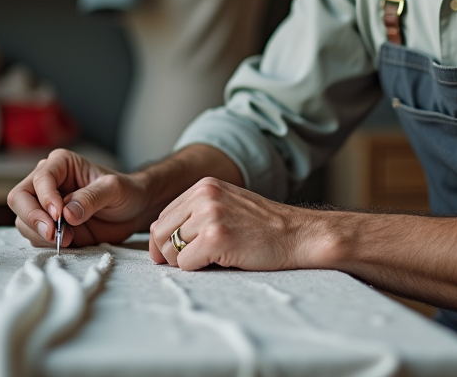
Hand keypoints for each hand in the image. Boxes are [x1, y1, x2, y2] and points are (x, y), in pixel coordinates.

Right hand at [7, 148, 152, 247]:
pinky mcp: (48, 226)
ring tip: (69, 238)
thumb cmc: (125, 192)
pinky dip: (45, 243)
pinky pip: (34, 236)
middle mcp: (47, 183)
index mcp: (60, 164)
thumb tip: (66, 213)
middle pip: (19, 198)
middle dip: (32, 217)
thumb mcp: (114, 189)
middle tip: (53, 233)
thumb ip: (91, 198)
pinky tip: (68, 241)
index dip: (45, 198)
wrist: (133, 211)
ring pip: (23, 220)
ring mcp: (44, 205)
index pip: (40, 179)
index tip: (58, 215)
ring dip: (41, 233)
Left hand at [148, 177, 324, 270]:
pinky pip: (186, 264)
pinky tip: (221, 263)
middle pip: (159, 233)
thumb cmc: (264, 227)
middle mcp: (204, 196)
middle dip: (170, 255)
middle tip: (192, 263)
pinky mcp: (216, 238)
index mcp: (204, 186)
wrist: (298, 235)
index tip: (175, 256)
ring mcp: (210, 215)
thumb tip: (158, 237)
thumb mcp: (227, 206)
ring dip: (186, 263)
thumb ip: (195, 213)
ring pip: (170, 251)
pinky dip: (199, 270)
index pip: (162, 217)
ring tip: (212, 260)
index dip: (164, 241)